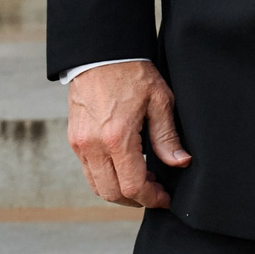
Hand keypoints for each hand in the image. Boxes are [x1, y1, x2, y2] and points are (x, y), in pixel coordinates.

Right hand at [66, 61, 188, 207]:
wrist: (100, 53)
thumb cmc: (132, 73)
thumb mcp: (159, 101)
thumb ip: (167, 137)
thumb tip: (181, 162)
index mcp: (116, 138)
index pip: (133, 186)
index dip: (151, 199)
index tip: (165, 199)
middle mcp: (93, 146)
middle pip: (112, 193)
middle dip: (136, 200)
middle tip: (156, 191)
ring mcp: (80, 144)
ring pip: (97, 186)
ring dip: (119, 191)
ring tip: (143, 180)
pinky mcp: (74, 140)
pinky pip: (89, 171)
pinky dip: (106, 178)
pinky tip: (125, 167)